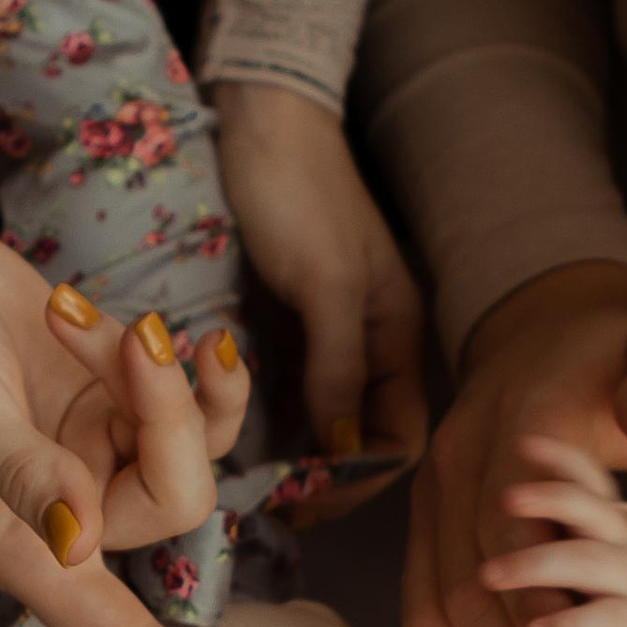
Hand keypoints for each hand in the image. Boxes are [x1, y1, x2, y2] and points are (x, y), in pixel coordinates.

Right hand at [0, 228, 294, 626]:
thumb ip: (21, 473)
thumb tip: (80, 545)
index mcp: (26, 549)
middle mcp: (76, 515)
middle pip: (178, 503)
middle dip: (169, 416)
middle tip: (127, 339)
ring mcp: (105, 455)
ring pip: (196, 444)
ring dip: (166, 377)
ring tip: (95, 320)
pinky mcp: (122, 401)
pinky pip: (194, 399)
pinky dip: (177, 359)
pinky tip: (125, 321)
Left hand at [212, 80, 427, 475]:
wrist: (260, 120)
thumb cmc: (300, 193)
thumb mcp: (326, 283)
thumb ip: (339, 367)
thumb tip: (341, 452)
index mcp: (398, 335)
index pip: (399, 437)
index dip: (361, 478)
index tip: (309, 501)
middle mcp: (368, 343)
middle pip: (358, 437)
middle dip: (324, 478)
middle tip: (272, 506)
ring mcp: (323, 334)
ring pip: (317, 419)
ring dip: (291, 454)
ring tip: (246, 485)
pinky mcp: (280, 322)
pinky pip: (280, 390)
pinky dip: (263, 420)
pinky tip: (227, 439)